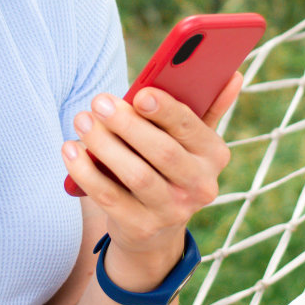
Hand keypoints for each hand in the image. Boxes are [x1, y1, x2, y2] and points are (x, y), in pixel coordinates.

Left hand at [61, 74, 241, 273]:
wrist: (156, 228)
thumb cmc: (170, 165)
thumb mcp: (191, 140)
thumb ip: (209, 107)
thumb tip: (233, 75)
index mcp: (215, 155)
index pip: (191, 127)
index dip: (165, 109)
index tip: (139, 93)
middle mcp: (200, 186)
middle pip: (162, 152)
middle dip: (128, 124)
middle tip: (99, 101)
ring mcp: (172, 211)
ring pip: (135, 174)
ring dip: (104, 144)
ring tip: (82, 120)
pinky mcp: (141, 228)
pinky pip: (109, 197)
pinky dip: (86, 172)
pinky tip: (71, 149)